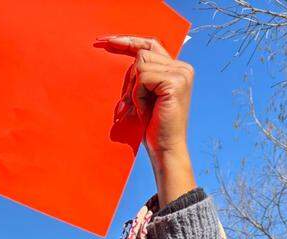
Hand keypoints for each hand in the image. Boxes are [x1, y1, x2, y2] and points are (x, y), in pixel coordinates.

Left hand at [97, 36, 196, 205]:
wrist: (165, 149)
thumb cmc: (153, 127)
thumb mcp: (144, 94)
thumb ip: (141, 73)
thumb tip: (118, 47)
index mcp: (178, 69)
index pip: (149, 45)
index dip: (127, 41)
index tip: (103, 41)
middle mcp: (183, 68)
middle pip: (142, 54)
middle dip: (130, 79)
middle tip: (130, 104)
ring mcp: (181, 74)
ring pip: (140, 64)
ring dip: (134, 89)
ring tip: (142, 108)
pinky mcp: (175, 82)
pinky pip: (143, 77)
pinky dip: (138, 94)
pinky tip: (146, 109)